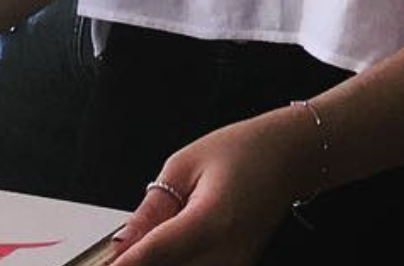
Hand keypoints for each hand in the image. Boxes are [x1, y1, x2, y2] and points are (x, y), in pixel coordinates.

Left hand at [110, 108, 317, 264]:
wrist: (288, 157)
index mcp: (211, 221)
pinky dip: (176, 263)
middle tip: (115, 254)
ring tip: (145, 245)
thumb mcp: (186, 164)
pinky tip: (166, 250)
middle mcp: (226, 255)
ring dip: (159, 262)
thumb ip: (152, 208)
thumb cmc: (243, 150)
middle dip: (139, 263)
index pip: (154, 255)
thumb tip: (121, 244)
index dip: (124, 265)